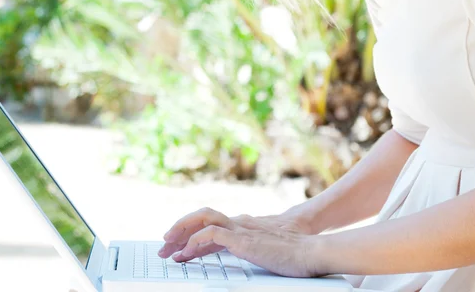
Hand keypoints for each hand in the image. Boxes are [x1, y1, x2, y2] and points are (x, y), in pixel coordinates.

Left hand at [157, 207, 327, 277]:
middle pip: (202, 216)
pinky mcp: (243, 239)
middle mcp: (239, 223)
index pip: (210, 225)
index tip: (176, 249)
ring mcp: (240, 228)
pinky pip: (212, 234)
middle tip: (164, 245)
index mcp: (243, 227)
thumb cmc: (294, 255)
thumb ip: (250, 251)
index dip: (190, 234)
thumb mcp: (265, 252)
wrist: (310, 250)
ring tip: (167, 245)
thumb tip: (243, 258)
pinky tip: (187, 253)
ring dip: (182, 230)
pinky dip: (196, 242)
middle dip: (180, 228)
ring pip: (203, 218)